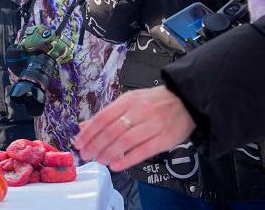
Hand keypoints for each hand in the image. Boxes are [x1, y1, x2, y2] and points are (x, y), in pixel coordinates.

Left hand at [73, 86, 195, 170]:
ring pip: (126, 141)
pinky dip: (127, 159)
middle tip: (86, 154)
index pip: (103, 117)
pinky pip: (143, 151)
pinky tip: (116, 165)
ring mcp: (153, 125)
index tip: (79, 142)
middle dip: (96, 144)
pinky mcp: (165, 139)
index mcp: (129, 100)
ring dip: (109, 153)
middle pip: (112, 130)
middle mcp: (140, 111)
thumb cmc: (154, 102)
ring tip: (99, 160)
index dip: (89, 132)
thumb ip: (108, 115)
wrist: (186, 100)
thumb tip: (84, 127)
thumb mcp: (130, 101)